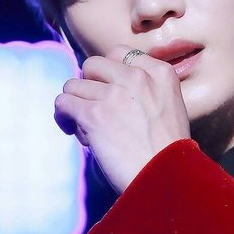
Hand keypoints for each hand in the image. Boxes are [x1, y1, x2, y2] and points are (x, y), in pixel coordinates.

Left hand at [54, 45, 190, 192]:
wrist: (166, 180)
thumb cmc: (168, 153)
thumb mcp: (170, 107)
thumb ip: (147, 90)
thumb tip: (109, 86)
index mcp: (161, 73)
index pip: (119, 53)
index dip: (108, 73)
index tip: (108, 91)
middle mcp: (137, 77)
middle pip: (93, 64)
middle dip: (89, 85)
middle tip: (95, 109)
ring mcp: (114, 94)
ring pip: (73, 84)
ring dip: (76, 105)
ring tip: (87, 127)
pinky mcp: (93, 115)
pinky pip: (63, 103)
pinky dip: (63, 116)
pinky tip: (71, 129)